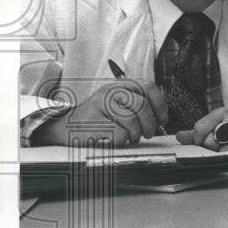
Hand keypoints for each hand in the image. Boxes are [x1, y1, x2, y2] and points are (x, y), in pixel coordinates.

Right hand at [31, 79, 166, 146]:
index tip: (162, 119)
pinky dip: (121, 141)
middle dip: (150, 124)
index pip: (148, 86)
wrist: (65, 127)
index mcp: (119, 85)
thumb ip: (137, 104)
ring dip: (136, 134)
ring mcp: (99, 106)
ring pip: (131, 121)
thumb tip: (162, 116)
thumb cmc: (98, 118)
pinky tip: (115, 140)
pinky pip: (119, 134)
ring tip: (131, 138)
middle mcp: (109, 91)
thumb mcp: (117, 104)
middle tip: (148, 134)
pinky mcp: (92, 123)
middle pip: (142, 105)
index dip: (160, 104)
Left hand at [175, 109, 227, 160]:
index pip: (200, 128)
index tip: (202, 145)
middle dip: (213, 152)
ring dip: (226, 158)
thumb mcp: (220, 126)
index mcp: (223, 112)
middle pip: (211, 143)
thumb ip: (200, 132)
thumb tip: (179, 136)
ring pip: (225, 152)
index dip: (198, 141)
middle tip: (220, 151)